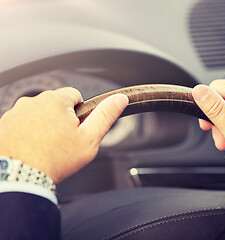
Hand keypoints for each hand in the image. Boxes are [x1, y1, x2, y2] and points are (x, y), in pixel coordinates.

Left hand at [0, 87, 127, 182]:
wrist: (20, 178)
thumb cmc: (55, 160)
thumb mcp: (90, 138)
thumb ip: (106, 115)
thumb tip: (120, 98)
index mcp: (55, 100)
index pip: (75, 95)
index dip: (80, 113)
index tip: (76, 129)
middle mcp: (32, 101)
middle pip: (55, 105)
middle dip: (61, 119)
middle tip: (63, 141)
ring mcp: (15, 113)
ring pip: (38, 115)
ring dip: (44, 125)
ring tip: (46, 147)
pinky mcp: (4, 125)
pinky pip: (22, 124)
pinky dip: (28, 133)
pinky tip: (32, 149)